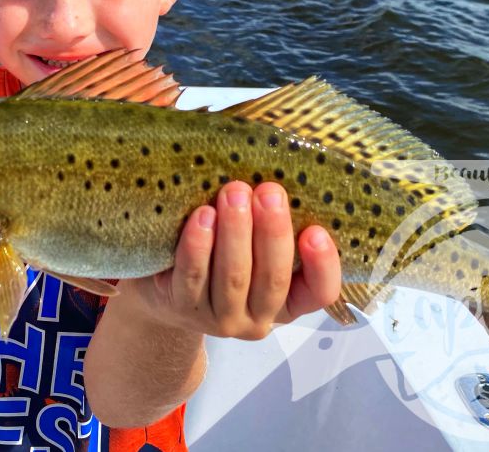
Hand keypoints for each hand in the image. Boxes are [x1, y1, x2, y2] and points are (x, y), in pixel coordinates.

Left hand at [117, 181, 341, 339]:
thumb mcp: (256, 242)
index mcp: (289, 301)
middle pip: (273, 280)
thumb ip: (272, 221)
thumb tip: (283, 170)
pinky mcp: (184, 310)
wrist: (166, 284)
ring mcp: (221, 318)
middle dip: (272, 233)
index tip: (316, 231)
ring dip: (236, 233)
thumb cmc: (223, 251)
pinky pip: (193, 276)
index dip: (322, 265)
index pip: (320, 293)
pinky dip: (198, 246)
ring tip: (234, 193)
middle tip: (269, 192)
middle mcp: (259, 317)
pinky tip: (202, 217)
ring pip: (234, 278)